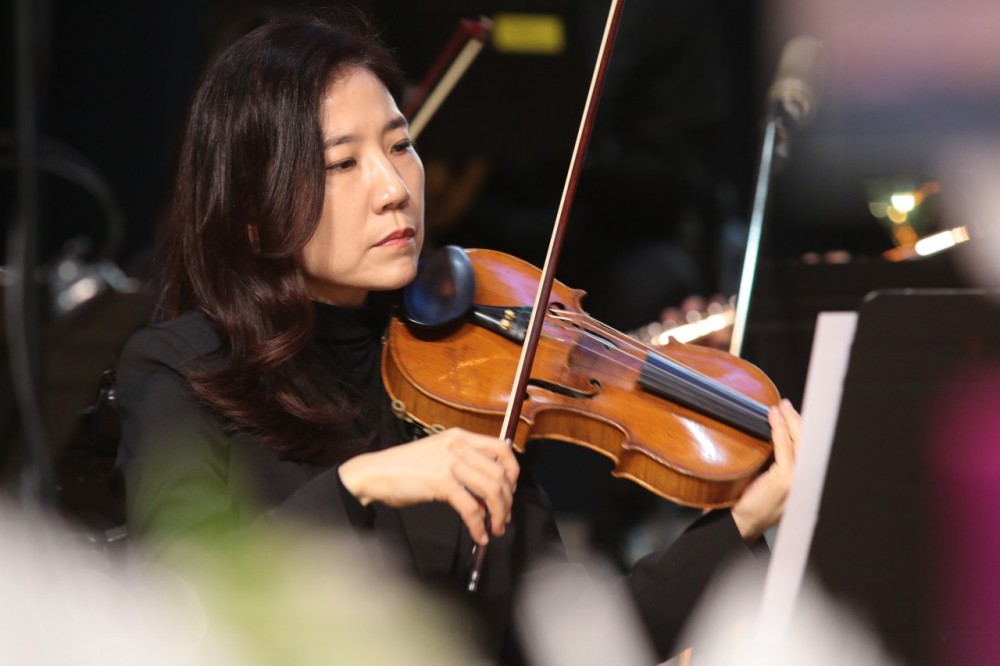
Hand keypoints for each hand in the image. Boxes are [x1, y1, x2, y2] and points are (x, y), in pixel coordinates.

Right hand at [338, 428, 518, 545]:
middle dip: (507, 500)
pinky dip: (479, 525)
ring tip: (495, 528)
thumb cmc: (403, 468)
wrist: (374, 474)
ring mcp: (450, 463)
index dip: (513, 471)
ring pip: (491, 490)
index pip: (501, 448)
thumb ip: (463, 465)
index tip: (510, 490)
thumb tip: (487, 491)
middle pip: (500, 473)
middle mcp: (458, 445)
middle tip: (504, 517)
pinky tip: (479, 535)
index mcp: (459, 436)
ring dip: (498, 514)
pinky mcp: (441, 483)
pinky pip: (472, 508)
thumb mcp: (438, 455)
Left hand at [731, 399, 799, 541]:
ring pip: (799, 442)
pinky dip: (780, 430)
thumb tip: (772, 435)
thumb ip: (777, 461)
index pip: (808, 447)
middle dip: (798, 419)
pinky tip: (774, 419)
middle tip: (785, 405)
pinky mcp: (786, 479)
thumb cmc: (751, 502)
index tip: (792, 412)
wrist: (741, 523)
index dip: (802, 427)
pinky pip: (785, 449)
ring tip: (780, 408)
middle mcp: (805, 480)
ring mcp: (798, 480)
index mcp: (802, 480)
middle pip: (808, 442)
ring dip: (789, 421)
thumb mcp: (768, 479)